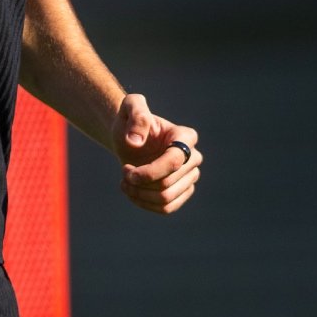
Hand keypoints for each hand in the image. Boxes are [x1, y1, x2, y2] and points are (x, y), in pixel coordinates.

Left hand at [112, 93, 201, 214]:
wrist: (129, 138)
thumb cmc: (130, 121)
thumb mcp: (129, 108)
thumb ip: (136, 114)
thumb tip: (136, 141)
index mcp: (185, 136)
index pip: (173, 162)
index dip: (147, 172)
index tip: (125, 169)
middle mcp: (194, 157)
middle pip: (167, 184)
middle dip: (139, 184)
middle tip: (123, 174)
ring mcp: (190, 176)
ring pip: (166, 199)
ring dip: (140, 196)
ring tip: (125, 184)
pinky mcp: (182, 192)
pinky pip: (167, 208)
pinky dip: (146, 205)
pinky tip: (132, 193)